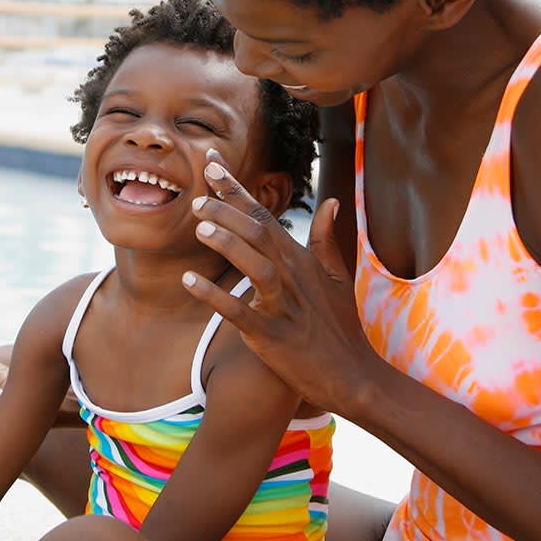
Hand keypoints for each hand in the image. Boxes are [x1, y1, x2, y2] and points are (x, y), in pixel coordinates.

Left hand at [183, 150, 379, 414]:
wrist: (351, 375)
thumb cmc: (340, 326)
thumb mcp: (338, 277)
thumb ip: (327, 239)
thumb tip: (331, 201)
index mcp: (301, 259)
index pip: (265, 216)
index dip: (237, 190)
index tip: (211, 165)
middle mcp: (292, 276)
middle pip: (260, 234)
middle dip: (229, 212)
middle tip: (199, 199)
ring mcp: (283, 306)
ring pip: (256, 266)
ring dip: (229, 245)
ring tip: (200, 228)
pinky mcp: (271, 336)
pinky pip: (240, 312)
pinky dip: (215, 296)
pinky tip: (189, 281)